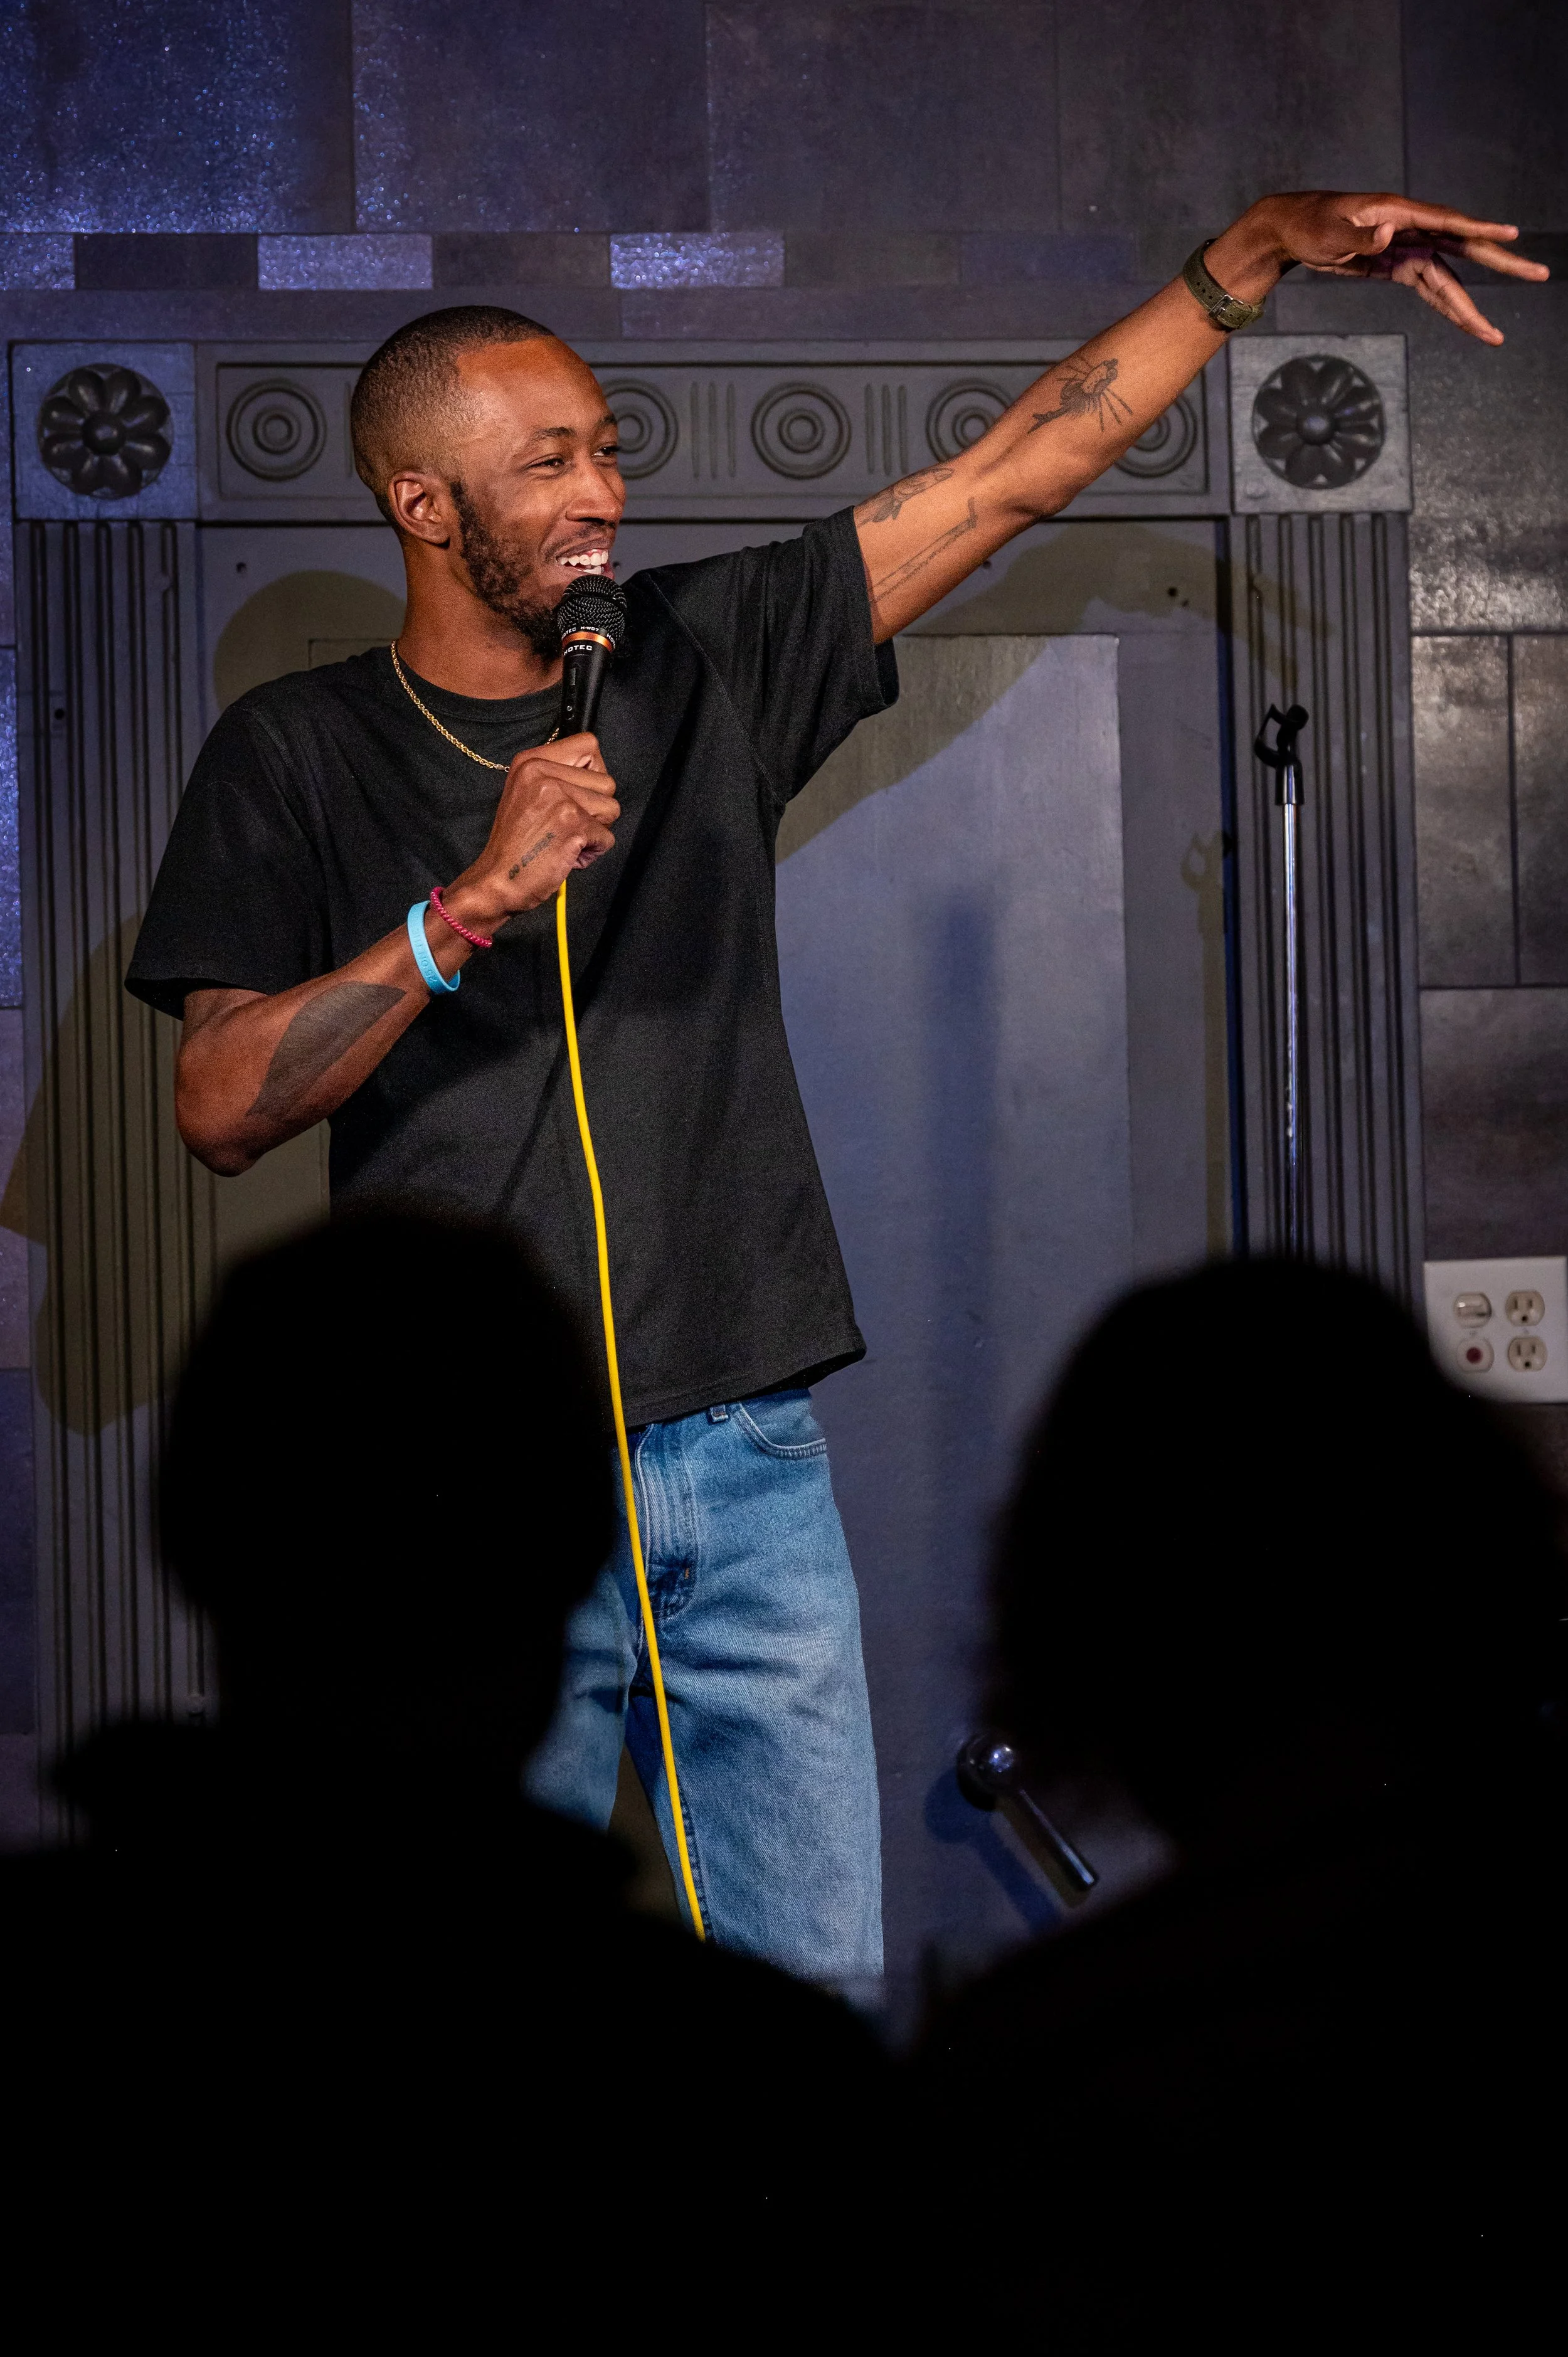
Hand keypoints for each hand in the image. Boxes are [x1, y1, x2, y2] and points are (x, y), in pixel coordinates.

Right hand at [443, 731, 619, 932]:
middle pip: (607, 781)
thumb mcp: (527, 793)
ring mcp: (558, 797)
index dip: (594, 772)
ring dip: (596, 831)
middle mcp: (542, 773)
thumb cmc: (516, 844)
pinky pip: (607, 837)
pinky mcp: (572, 824)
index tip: (579, 794)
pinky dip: (593, 852)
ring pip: (612, 808)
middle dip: (597, 809)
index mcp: (530, 761)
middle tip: (568, 825)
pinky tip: (567, 854)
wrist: (497, 880)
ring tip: (567, 839)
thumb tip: (597, 771)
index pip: (589, 745)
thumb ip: (558, 776)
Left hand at [1260, 193, 1548, 344]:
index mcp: (1399, 212)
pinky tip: (1466, 325)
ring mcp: (1407, 250)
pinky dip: (1446, 308)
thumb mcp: (1329, 231)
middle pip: (1464, 249)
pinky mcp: (1398, 267)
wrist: (1292, 231)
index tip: (1511, 234)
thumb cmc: (1310, 224)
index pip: (1449, 221)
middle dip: (1501, 263)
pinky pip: (1429, 290)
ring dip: (1470, 308)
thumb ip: (1359, 237)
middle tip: (1539, 273)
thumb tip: (1385, 235)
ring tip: (1492, 335)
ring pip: (1448, 281)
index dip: (1480, 229)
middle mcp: (1411, 230)